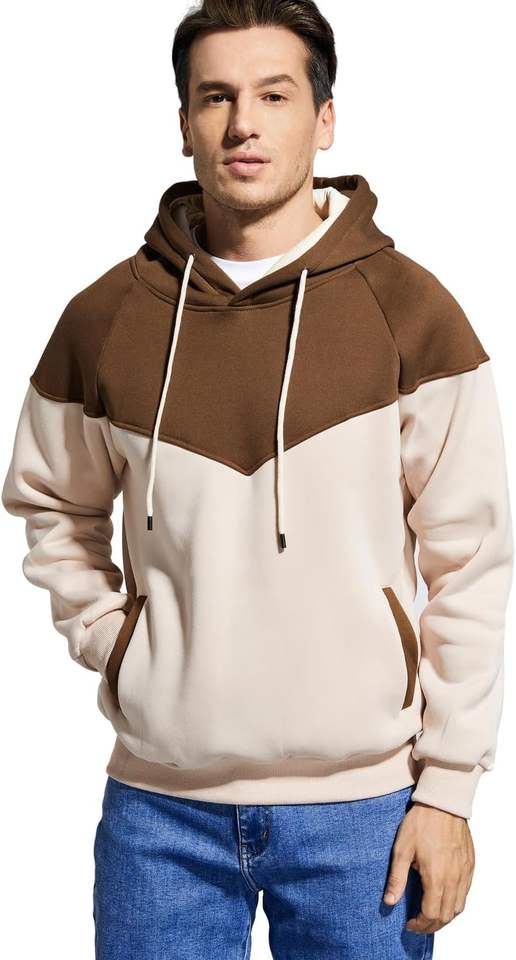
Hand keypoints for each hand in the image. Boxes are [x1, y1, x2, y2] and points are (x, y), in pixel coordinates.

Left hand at [383, 800, 474, 932]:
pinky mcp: (469, 865)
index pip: (431, 914)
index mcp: (436, 878)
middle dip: (431, 925)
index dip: (420, 924)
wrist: (443, 803)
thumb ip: (396, 878)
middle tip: (418, 924)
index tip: (409, 924)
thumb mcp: (402, 849)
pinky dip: (455, 903)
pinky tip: (444, 898)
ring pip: (458, 907)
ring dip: (445, 917)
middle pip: (446, 916)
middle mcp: (454, 879)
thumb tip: (389, 901)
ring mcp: (464, 873)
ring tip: (430, 915)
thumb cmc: (421, 823)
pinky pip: (465, 893)